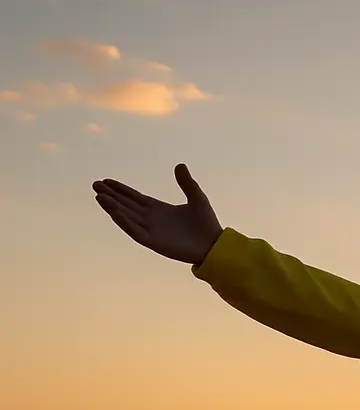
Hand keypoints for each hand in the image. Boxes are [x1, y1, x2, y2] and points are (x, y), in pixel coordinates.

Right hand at [92, 164, 222, 265]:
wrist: (214, 245)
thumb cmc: (207, 223)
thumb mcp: (197, 197)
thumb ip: (187, 183)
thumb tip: (179, 165)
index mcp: (158, 209)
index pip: (134, 197)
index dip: (120, 190)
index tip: (106, 181)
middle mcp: (151, 219)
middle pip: (126, 205)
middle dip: (111, 196)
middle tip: (95, 185)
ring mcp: (151, 230)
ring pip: (127, 217)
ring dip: (113, 207)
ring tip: (99, 196)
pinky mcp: (153, 242)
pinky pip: (135, 231)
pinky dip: (124, 222)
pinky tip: (114, 212)